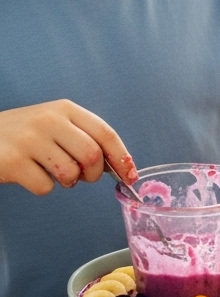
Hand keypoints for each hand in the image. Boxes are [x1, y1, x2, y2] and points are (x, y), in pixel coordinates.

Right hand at [0, 101, 136, 195]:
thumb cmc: (24, 134)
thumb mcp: (54, 124)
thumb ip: (83, 138)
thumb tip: (117, 165)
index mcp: (64, 109)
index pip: (105, 132)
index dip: (122, 157)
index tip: (130, 175)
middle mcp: (49, 120)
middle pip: (91, 156)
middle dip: (92, 174)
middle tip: (81, 177)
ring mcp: (30, 139)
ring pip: (70, 174)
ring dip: (66, 182)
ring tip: (52, 171)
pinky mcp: (14, 161)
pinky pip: (45, 187)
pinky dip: (42, 187)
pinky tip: (30, 173)